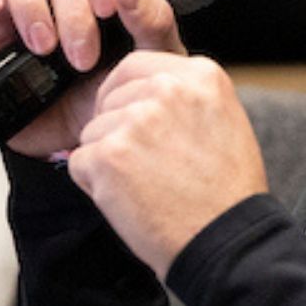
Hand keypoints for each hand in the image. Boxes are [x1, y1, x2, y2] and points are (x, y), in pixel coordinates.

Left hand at [65, 51, 269, 276]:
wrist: (224, 239)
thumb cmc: (226, 191)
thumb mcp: (223, 120)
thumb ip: (185, 96)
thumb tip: (145, 89)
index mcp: (200, 75)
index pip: (135, 67)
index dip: (125, 96)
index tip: (134, 122)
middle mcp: (167, 89)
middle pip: (110, 98)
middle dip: (117, 130)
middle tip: (147, 165)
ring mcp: (135, 121)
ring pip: (93, 131)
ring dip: (108, 160)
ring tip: (146, 185)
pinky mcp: (108, 156)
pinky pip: (80, 162)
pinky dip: (95, 185)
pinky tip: (131, 199)